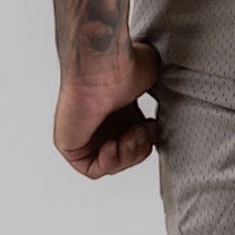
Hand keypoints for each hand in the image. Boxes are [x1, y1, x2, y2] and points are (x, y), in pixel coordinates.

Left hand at [53, 39, 162, 178]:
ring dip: (127, 155)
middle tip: (142, 131)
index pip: (134, 137)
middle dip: (140, 148)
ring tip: (129, 135)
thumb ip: (160, 92)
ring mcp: (84, 133)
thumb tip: (164, 106)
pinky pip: (92, 169)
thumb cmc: (124, 65)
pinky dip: (109, 162)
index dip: (147, 139)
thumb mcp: (151, 76)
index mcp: (117, 107)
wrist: (104, 66)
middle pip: (126, 153)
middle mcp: (100, 120)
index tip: (153, 127)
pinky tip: (112, 143)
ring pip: (112, 163)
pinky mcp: (70, 145)